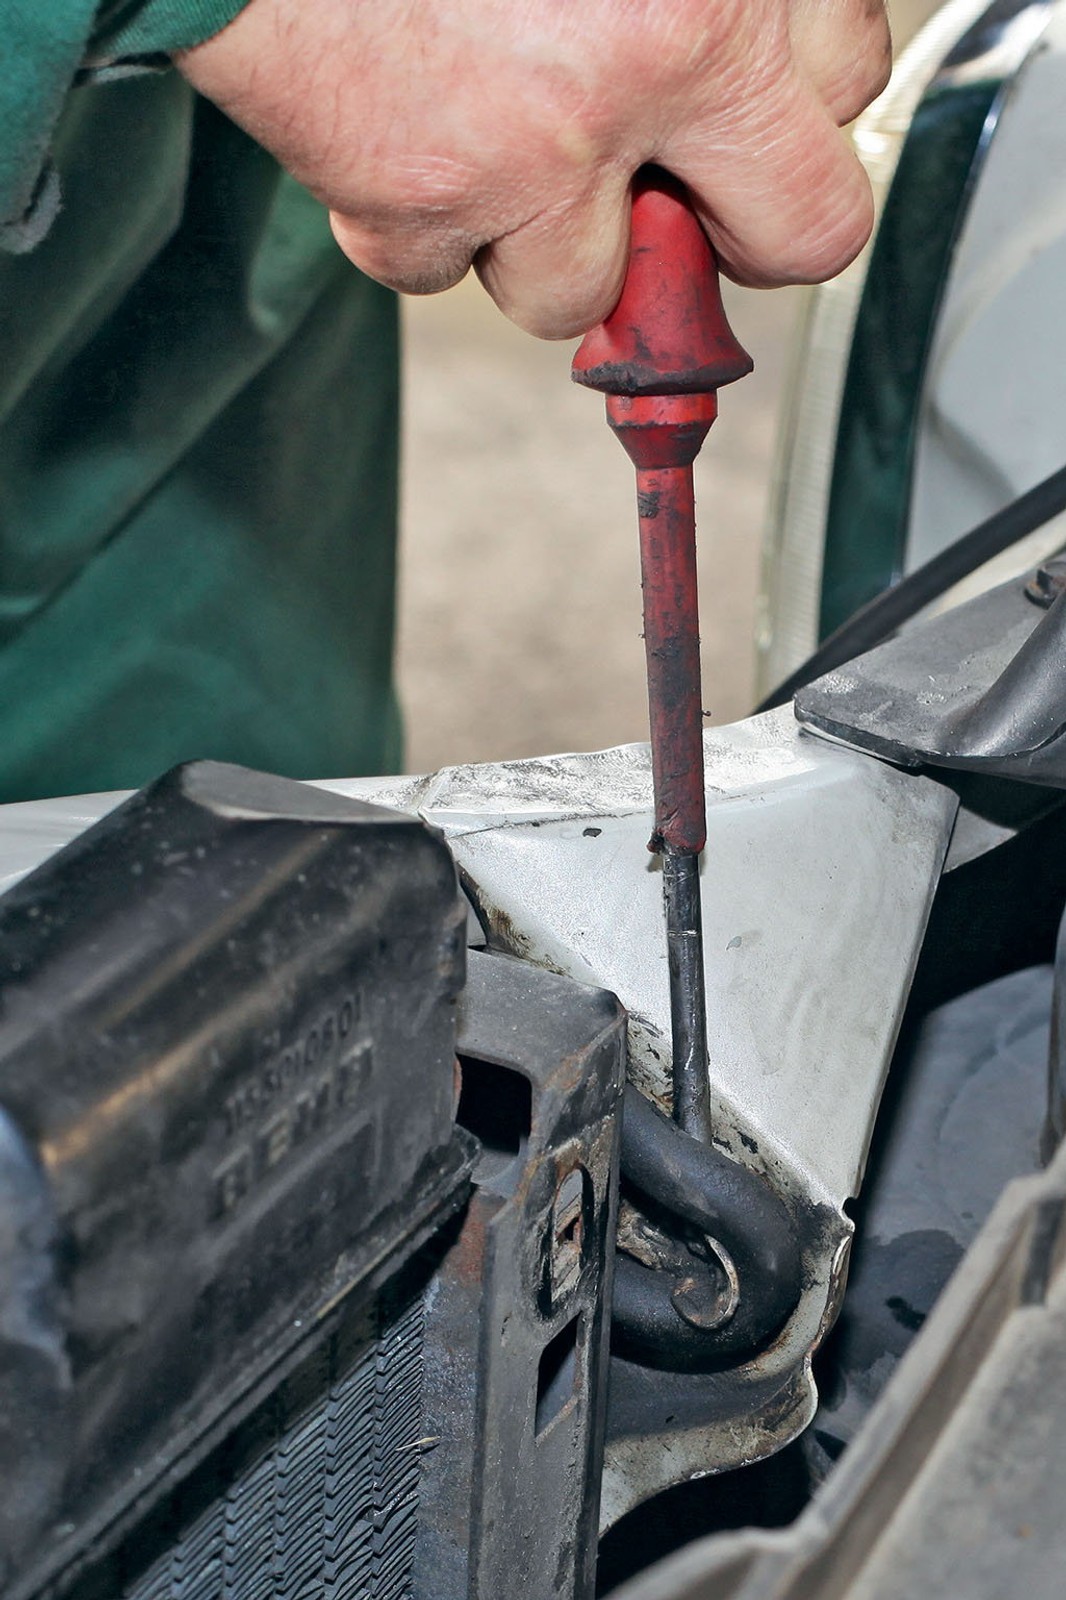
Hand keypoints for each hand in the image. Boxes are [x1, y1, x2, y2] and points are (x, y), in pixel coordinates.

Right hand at [177, 0, 890, 337]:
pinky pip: (439, 274)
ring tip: (481, 137)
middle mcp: (656, 58)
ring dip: (534, 242)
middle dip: (735, 239)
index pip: (851, 87)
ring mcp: (539, 149)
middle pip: (796, 236)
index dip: (790, 116)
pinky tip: (395, 128)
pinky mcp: (424, 202)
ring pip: (586, 290)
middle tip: (679, 214)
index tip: (746, 127)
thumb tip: (744, 73)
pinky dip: (415, 224)